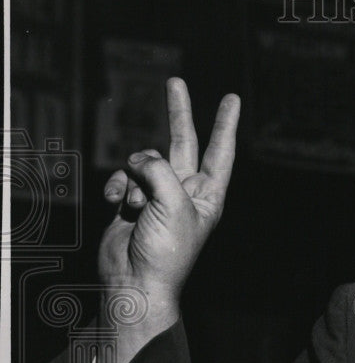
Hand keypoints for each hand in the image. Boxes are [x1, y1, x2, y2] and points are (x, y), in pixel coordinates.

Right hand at [97, 78, 239, 362]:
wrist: (134, 281)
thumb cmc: (165, 251)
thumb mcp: (173, 205)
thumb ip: (160, 171)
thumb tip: (140, 158)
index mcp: (208, 193)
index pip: (220, 150)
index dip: (225, 123)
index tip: (232, 99)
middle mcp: (185, 190)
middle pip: (183, 141)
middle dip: (178, 112)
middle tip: (175, 81)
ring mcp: (157, 194)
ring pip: (142, 162)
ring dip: (133, 179)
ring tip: (136, 207)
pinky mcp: (131, 201)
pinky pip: (121, 178)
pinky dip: (116, 188)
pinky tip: (115, 207)